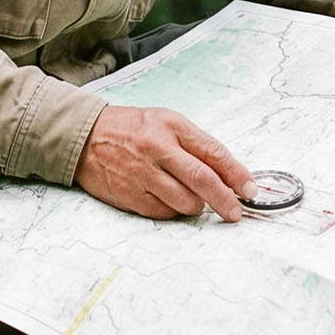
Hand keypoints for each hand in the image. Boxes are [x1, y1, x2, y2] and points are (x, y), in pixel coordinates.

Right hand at [75, 105, 255, 220]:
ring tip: (194, 199)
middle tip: (236, 212)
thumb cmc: (131, 128)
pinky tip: (170, 200)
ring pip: (185, 202)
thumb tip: (228, 173)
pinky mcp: (130, 196)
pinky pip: (163, 213)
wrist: (85, 137)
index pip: (213, 153)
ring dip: (197, 206)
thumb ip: (195, 145)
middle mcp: (157, 150)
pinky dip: (173, 211)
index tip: (250, 189)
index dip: (237, 174)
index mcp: (171, 128)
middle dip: (225, 200)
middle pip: (202, 181)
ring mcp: (142, 175)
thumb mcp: (166, 122)